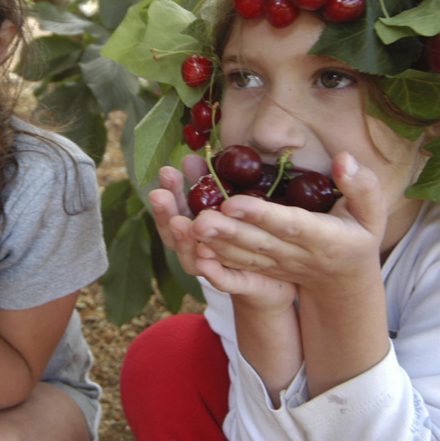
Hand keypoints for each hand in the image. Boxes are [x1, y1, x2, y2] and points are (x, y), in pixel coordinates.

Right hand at [150, 156, 295, 309]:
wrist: (279, 275)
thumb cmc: (250, 232)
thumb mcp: (230, 202)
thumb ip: (209, 183)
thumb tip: (191, 156)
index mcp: (195, 229)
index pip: (173, 211)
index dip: (168, 193)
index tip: (166, 171)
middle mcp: (198, 251)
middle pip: (174, 235)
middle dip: (166, 213)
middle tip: (160, 194)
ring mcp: (214, 270)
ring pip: (191, 260)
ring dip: (183, 242)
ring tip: (180, 222)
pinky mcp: (237, 284)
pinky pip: (223, 281)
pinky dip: (212, 272)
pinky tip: (206, 259)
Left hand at [193, 152, 387, 295]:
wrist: (345, 280)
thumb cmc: (360, 235)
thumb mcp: (372, 212)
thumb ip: (361, 185)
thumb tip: (344, 159)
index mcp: (323, 238)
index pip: (288, 224)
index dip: (261, 215)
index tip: (233, 202)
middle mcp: (296, 255)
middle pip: (257, 243)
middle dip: (227, 231)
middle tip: (197, 219)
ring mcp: (277, 265)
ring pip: (241, 255)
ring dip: (213, 243)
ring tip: (186, 227)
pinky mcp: (263, 269)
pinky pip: (236, 265)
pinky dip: (214, 259)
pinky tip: (192, 246)